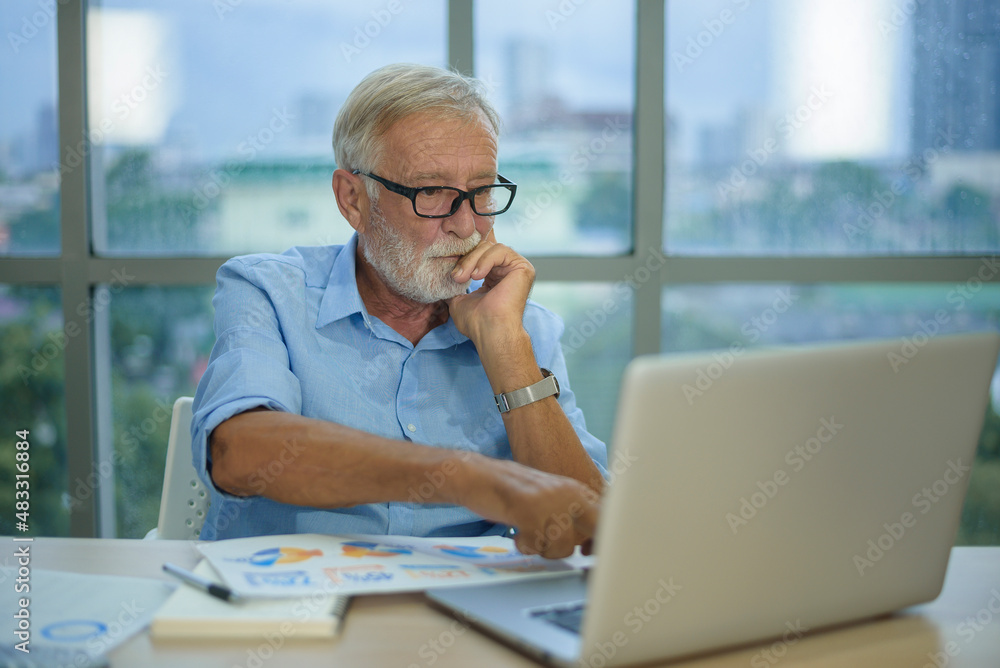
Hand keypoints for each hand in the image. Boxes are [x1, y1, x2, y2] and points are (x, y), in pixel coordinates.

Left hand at [446, 230, 535, 345]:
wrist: (491, 332)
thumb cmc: (476, 323)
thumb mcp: (459, 299)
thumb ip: (456, 285)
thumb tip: (442, 278)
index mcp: (495, 275)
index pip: (479, 254)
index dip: (465, 256)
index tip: (452, 271)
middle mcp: (507, 270)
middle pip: (483, 248)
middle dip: (466, 260)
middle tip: (456, 277)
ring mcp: (516, 268)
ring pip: (490, 248)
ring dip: (472, 260)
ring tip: (463, 277)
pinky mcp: (523, 267)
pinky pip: (500, 251)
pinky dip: (485, 261)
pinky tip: (477, 276)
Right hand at [463, 456, 600, 558]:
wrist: (477, 476)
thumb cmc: (511, 491)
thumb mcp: (548, 496)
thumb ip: (570, 513)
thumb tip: (592, 543)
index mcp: (574, 489)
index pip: (605, 515)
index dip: (601, 539)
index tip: (588, 551)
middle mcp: (567, 493)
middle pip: (598, 528)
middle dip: (586, 547)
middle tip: (571, 553)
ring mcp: (550, 502)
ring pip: (564, 547)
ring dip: (545, 549)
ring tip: (530, 536)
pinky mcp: (530, 512)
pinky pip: (538, 546)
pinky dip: (526, 546)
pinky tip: (518, 536)